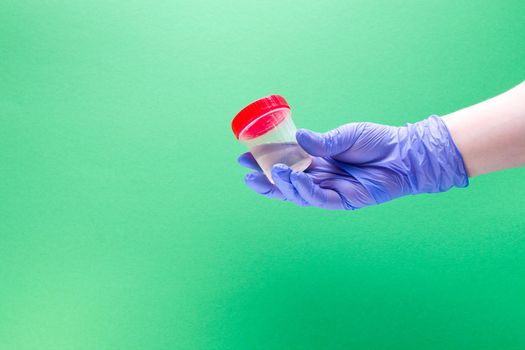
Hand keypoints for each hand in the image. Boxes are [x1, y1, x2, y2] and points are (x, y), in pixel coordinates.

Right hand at [238, 116, 468, 209]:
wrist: (405, 153)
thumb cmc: (378, 142)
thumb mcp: (345, 135)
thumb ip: (322, 141)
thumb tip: (298, 136)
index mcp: (318, 161)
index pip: (287, 163)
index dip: (267, 162)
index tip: (246, 155)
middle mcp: (321, 177)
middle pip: (287, 183)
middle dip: (266, 179)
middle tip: (246, 173)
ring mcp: (331, 190)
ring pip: (299, 194)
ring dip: (282, 185)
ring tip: (267, 174)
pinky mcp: (344, 201)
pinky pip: (319, 198)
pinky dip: (304, 190)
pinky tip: (293, 179)